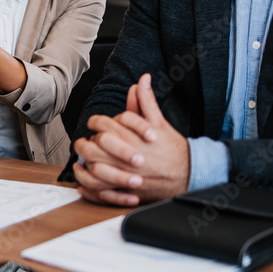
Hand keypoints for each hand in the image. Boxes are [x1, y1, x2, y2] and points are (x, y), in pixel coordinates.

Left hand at [73, 73, 189, 206]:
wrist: (189, 174)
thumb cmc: (172, 149)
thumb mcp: (159, 122)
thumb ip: (146, 101)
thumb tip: (142, 80)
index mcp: (130, 137)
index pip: (101, 125)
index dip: (96, 123)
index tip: (96, 126)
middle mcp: (124, 156)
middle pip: (92, 147)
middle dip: (85, 144)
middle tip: (87, 143)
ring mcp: (123, 175)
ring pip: (92, 169)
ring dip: (84, 165)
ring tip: (84, 162)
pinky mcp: (126, 192)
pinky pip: (99, 191)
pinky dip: (88, 188)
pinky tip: (85, 183)